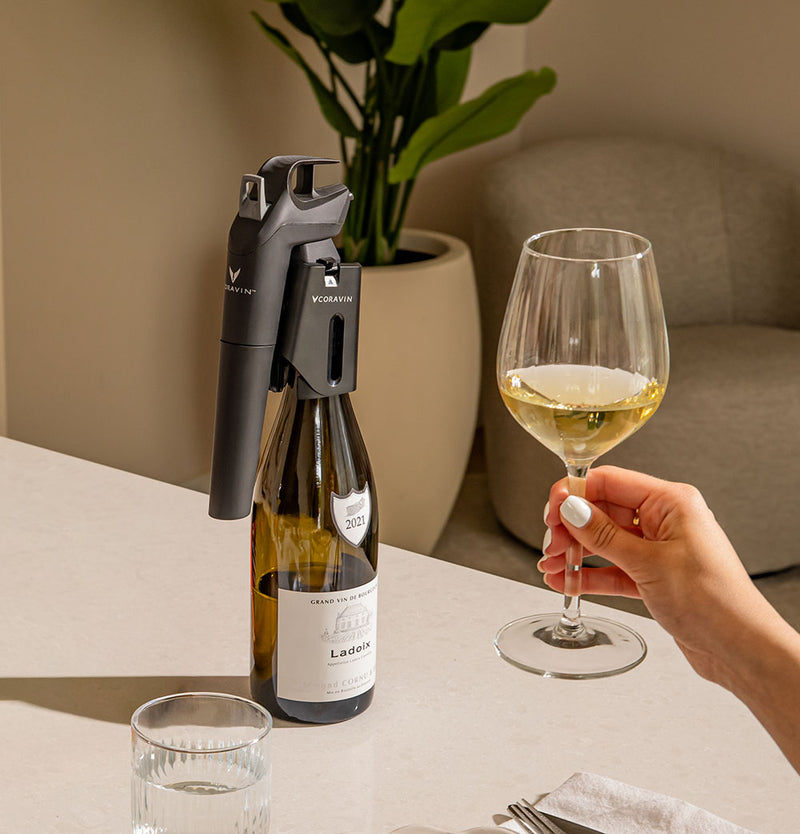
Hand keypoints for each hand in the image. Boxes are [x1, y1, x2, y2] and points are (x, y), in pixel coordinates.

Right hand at [538, 465, 777, 687]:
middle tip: (551, 545)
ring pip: (605, 541)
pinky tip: (567, 581)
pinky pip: (612, 568)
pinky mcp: (653, 576)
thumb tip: (571, 508)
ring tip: (551, 566)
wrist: (740, 649)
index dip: (575, 493)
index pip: (610, 482)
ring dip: (576, 553)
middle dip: (572, 528)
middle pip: (604, 511)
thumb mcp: (648, 563)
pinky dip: (590, 574)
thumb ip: (603, 534)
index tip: (551, 511)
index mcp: (671, 502)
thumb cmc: (714, 602)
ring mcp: (658, 548)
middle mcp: (665, 520)